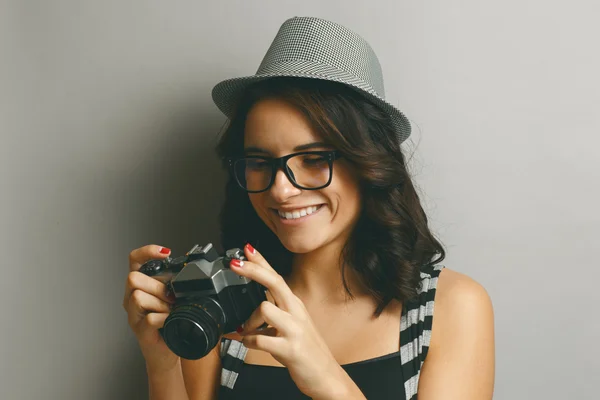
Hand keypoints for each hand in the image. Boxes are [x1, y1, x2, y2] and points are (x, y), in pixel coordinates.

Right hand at [123, 244, 178, 372]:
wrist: (167, 353)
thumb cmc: (170, 324)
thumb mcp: (172, 299)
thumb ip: (173, 284)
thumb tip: (188, 272)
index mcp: (140, 286)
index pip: (134, 260)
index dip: (147, 252)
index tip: (165, 253)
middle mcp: (131, 298)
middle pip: (133, 278)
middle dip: (156, 285)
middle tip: (171, 297)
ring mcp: (133, 315)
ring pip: (138, 296)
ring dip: (160, 303)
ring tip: (170, 311)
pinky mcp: (140, 331)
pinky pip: (148, 318)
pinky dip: (164, 318)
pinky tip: (170, 321)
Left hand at [230, 244, 363, 398]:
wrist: (326, 376)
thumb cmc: (306, 350)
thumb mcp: (292, 325)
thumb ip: (274, 314)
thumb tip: (252, 309)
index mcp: (294, 304)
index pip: (276, 276)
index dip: (261, 261)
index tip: (246, 248)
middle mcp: (296, 312)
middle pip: (274, 282)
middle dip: (253, 270)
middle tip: (234, 263)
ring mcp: (294, 329)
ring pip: (264, 308)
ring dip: (248, 320)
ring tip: (246, 331)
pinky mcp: (290, 348)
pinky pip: (261, 339)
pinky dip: (249, 341)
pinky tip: (249, 343)